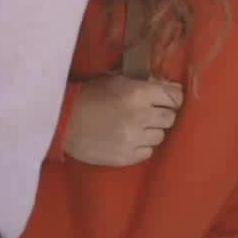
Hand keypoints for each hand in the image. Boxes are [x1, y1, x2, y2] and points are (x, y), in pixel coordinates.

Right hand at [62, 73, 183, 165]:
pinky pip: (148, 151)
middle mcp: (139, 116)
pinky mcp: (125, 157)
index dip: (173, 98)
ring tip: (136, 126)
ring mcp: (133, 138)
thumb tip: (175, 87)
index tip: (167, 100)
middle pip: (170, 118)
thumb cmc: (90, 96)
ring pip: (161, 136)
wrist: (61, 122)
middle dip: (163, 114)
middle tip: (150, 113)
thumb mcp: (118, 80)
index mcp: (138, 93)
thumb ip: (147, 83)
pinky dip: (142, 146)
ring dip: (152, 131)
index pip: (175, 97)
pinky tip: (129, 139)